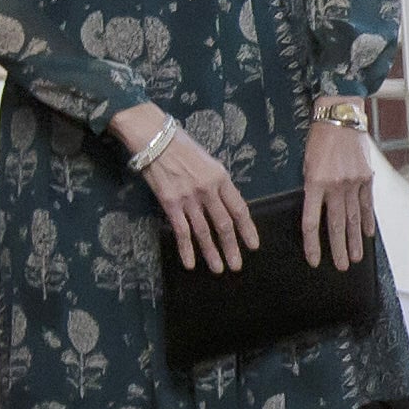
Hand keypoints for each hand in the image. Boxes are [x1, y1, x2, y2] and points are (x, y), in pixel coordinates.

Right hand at [119, 105, 258, 272]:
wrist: (154, 138)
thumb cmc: (182, 146)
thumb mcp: (208, 161)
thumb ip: (218, 183)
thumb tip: (225, 204)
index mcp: (221, 177)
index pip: (239, 208)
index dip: (247, 229)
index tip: (253, 246)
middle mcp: (208, 189)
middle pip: (224, 224)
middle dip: (232, 247)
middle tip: (237, 266)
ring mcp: (189, 198)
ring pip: (204, 232)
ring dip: (212, 253)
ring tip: (219, 269)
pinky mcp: (170, 203)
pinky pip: (181, 231)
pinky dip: (186, 249)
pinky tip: (191, 263)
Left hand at [301, 109, 380, 271]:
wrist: (340, 118)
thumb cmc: (319, 139)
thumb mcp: (306, 163)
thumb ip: (312, 187)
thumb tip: (317, 209)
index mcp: (315, 183)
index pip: (311, 221)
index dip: (312, 244)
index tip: (314, 260)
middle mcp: (335, 186)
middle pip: (336, 225)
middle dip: (338, 249)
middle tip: (342, 267)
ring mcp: (353, 183)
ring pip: (353, 218)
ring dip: (355, 240)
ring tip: (356, 258)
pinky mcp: (366, 178)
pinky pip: (367, 204)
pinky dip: (368, 220)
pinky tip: (368, 234)